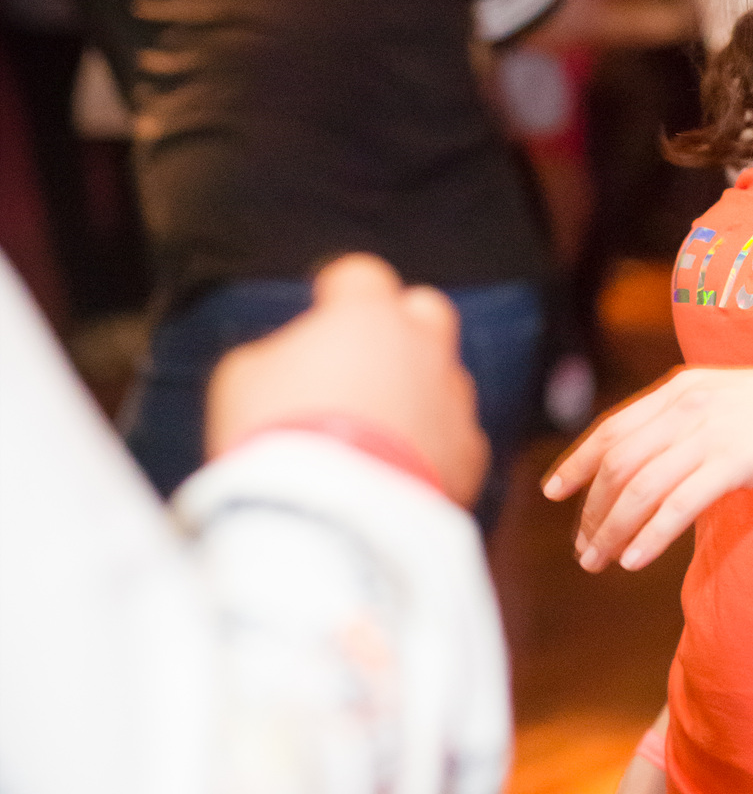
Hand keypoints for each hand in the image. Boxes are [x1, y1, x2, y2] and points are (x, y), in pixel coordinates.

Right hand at [205, 254, 489, 506]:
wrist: (328, 518)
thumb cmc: (276, 437)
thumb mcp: (243, 380)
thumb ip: (276, 354)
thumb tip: (291, 361)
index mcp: (365, 314)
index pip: (360, 276)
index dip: (339, 292)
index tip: (324, 308)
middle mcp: (422, 346)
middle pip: (425, 312)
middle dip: (401, 328)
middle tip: (364, 361)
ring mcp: (452, 400)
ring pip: (445, 379)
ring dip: (419, 393)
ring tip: (377, 433)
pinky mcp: (468, 455)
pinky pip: (456, 440)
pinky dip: (434, 449)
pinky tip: (401, 472)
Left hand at [543, 365, 752, 571]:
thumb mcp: (730, 402)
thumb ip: (690, 421)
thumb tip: (655, 457)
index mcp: (681, 388)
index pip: (612, 427)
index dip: (577, 461)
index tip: (554, 490)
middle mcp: (685, 406)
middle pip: (617, 463)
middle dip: (591, 510)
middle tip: (582, 548)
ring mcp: (708, 432)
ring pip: (638, 487)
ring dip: (611, 529)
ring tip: (597, 562)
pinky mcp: (734, 461)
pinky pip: (677, 504)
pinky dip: (649, 535)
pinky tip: (633, 560)